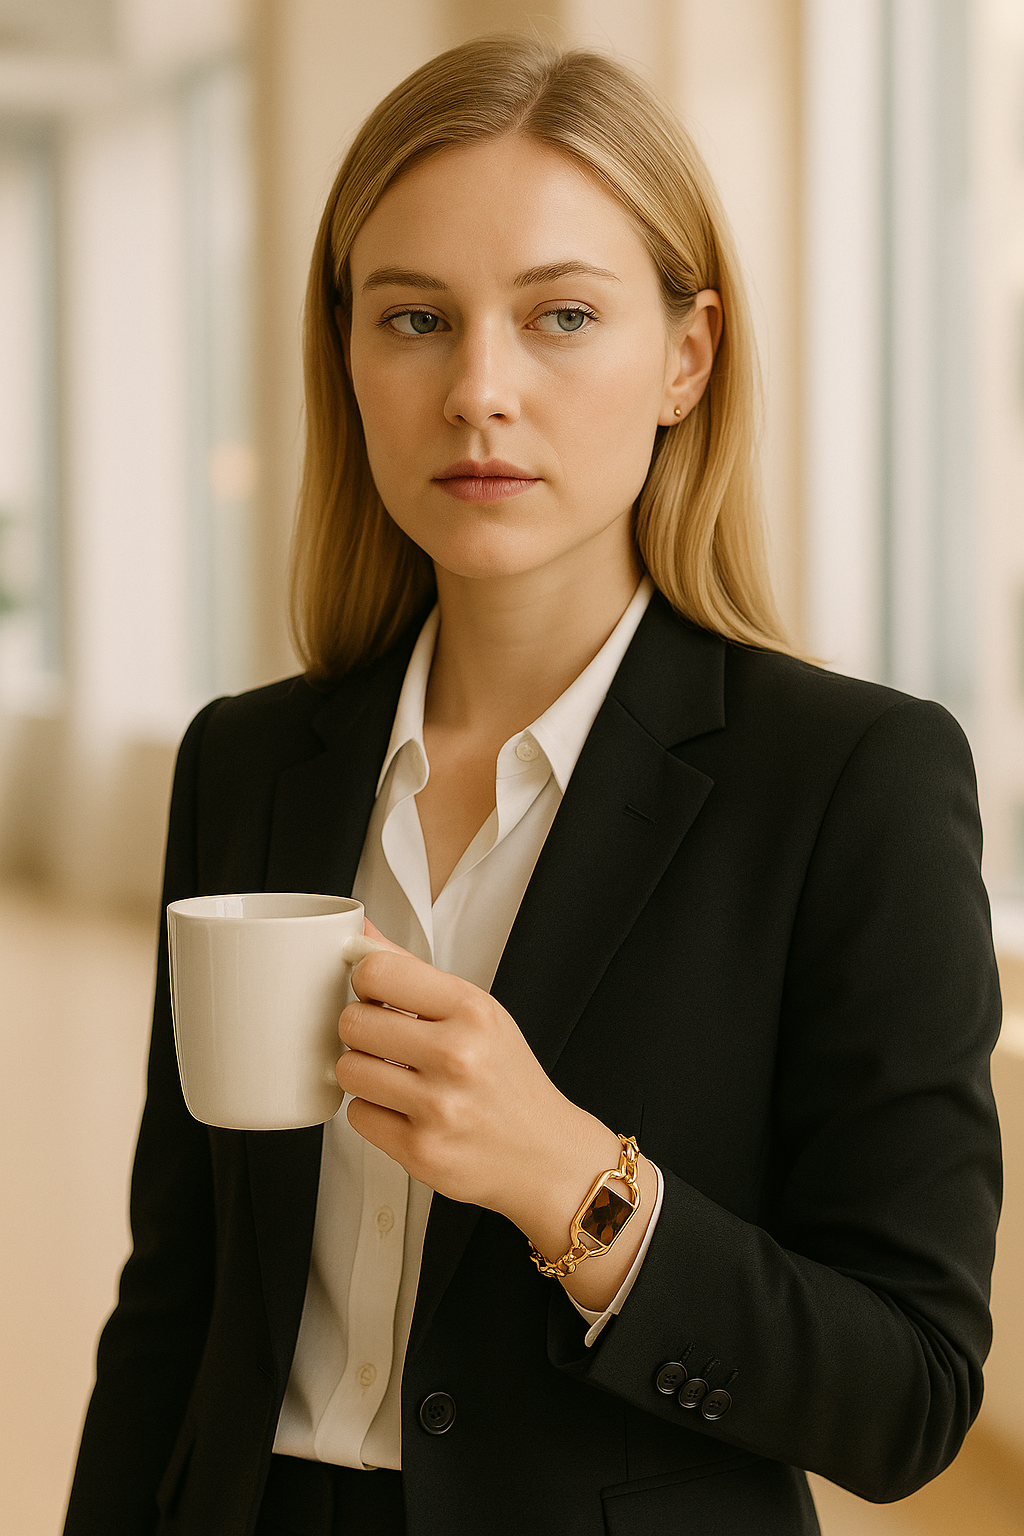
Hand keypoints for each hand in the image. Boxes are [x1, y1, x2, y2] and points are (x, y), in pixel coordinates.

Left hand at [336, 921, 593, 1221]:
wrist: (545, 1154)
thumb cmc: (507, 1079)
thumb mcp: (477, 1012)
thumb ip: (413, 972)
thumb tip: (361, 933)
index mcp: (472, 1010)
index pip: (377, 971)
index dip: (366, 982)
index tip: (377, 994)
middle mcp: (458, 1056)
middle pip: (353, 1021)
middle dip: (362, 1031)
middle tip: (387, 1041)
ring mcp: (438, 1107)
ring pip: (348, 1069)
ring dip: (364, 1073)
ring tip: (395, 1078)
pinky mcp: (421, 1151)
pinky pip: (357, 1115)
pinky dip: (373, 1113)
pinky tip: (403, 1111)